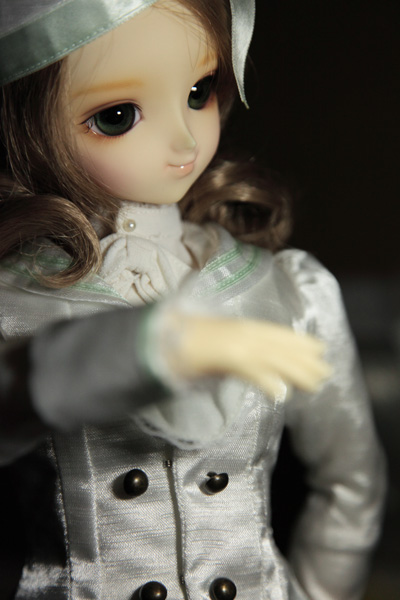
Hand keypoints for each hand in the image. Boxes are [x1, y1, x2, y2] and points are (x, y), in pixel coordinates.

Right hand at [164, 315, 330, 396]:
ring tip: (315, 385)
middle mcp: (245, 332)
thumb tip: (253, 365)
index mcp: (244, 326)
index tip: (320, 347)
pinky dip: (267, 382)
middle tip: (326, 372)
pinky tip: (281, 395)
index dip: (300, 340)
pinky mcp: (228, 357)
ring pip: (275, 358)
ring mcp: (238, 344)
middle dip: (305, 359)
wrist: (168, 338)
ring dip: (296, 371)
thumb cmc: (190, 340)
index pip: (278, 333)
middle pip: (281, 347)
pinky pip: (252, 371)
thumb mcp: (219, 343)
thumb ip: (237, 353)